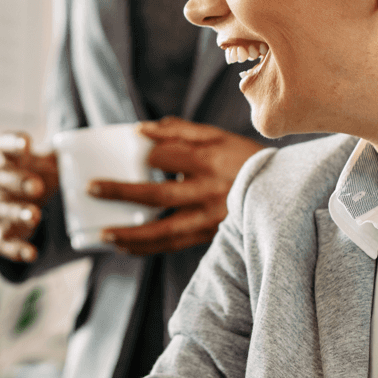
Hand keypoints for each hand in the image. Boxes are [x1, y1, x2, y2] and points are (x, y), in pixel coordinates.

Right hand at [0, 132, 59, 262]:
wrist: (25, 201)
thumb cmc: (41, 173)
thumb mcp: (52, 160)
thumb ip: (67, 152)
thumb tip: (100, 148)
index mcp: (9, 159)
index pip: (3, 145)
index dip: (12, 142)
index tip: (26, 143)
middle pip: (2, 178)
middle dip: (19, 182)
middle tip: (37, 186)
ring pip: (2, 209)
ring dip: (17, 213)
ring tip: (34, 216)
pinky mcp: (1, 231)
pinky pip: (4, 242)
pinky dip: (17, 249)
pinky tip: (32, 254)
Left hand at [89, 117, 263, 255]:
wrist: (286, 190)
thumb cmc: (243, 158)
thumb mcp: (217, 136)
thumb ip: (180, 129)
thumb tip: (141, 129)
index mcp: (210, 160)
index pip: (168, 156)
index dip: (145, 154)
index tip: (129, 151)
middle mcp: (210, 191)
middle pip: (159, 195)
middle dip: (122, 192)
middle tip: (91, 188)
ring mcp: (212, 218)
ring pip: (166, 231)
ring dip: (132, 234)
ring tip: (105, 234)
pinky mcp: (212, 236)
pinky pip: (176, 245)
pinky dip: (149, 248)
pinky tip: (127, 247)